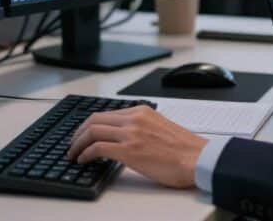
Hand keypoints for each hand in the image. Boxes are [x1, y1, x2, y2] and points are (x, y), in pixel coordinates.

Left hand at [66, 105, 206, 188]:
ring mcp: (131, 134)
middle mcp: (134, 119)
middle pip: (94, 120)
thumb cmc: (185, 150)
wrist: (198, 159)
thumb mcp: (160, 128)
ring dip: (78, 144)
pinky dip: (85, 153)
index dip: (89, 124)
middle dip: (79, 133)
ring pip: (92, 132)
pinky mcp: (129, 151)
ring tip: (74, 154)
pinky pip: (98, 148)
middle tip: (73, 144)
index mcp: (142, 111)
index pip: (106, 113)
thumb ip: (141, 127)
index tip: (83, 134)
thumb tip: (125, 138)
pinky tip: (83, 160)